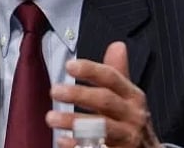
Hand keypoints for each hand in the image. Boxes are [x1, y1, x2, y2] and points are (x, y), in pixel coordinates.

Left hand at [46, 41, 160, 147]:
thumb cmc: (131, 120)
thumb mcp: (129, 96)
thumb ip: (118, 73)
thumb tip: (117, 45)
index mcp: (133, 96)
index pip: (112, 78)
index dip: (91, 70)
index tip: (69, 66)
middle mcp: (132, 115)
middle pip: (105, 101)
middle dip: (79, 94)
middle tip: (54, 90)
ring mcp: (127, 137)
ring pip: (101, 128)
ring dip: (75, 122)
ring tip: (51, 118)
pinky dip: (78, 146)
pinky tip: (63, 141)